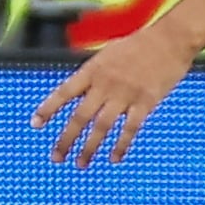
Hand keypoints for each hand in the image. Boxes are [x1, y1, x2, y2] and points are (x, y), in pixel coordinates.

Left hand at [32, 21, 197, 165]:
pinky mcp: (146, 103)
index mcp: (93, 70)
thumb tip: (77, 92)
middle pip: (80, 116)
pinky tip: (114, 159)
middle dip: (66, 139)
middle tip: (56, 157)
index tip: (35, 124)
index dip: (48, 108)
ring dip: (89, 148)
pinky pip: (130, 129)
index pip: (64, 92)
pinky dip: (121, 145)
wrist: (169, 40)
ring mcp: (125, 95)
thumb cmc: (138, 45)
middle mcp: (105, 84)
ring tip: (80, 164)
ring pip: (101, 127)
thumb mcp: (106, 54)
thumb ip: (92, 74)